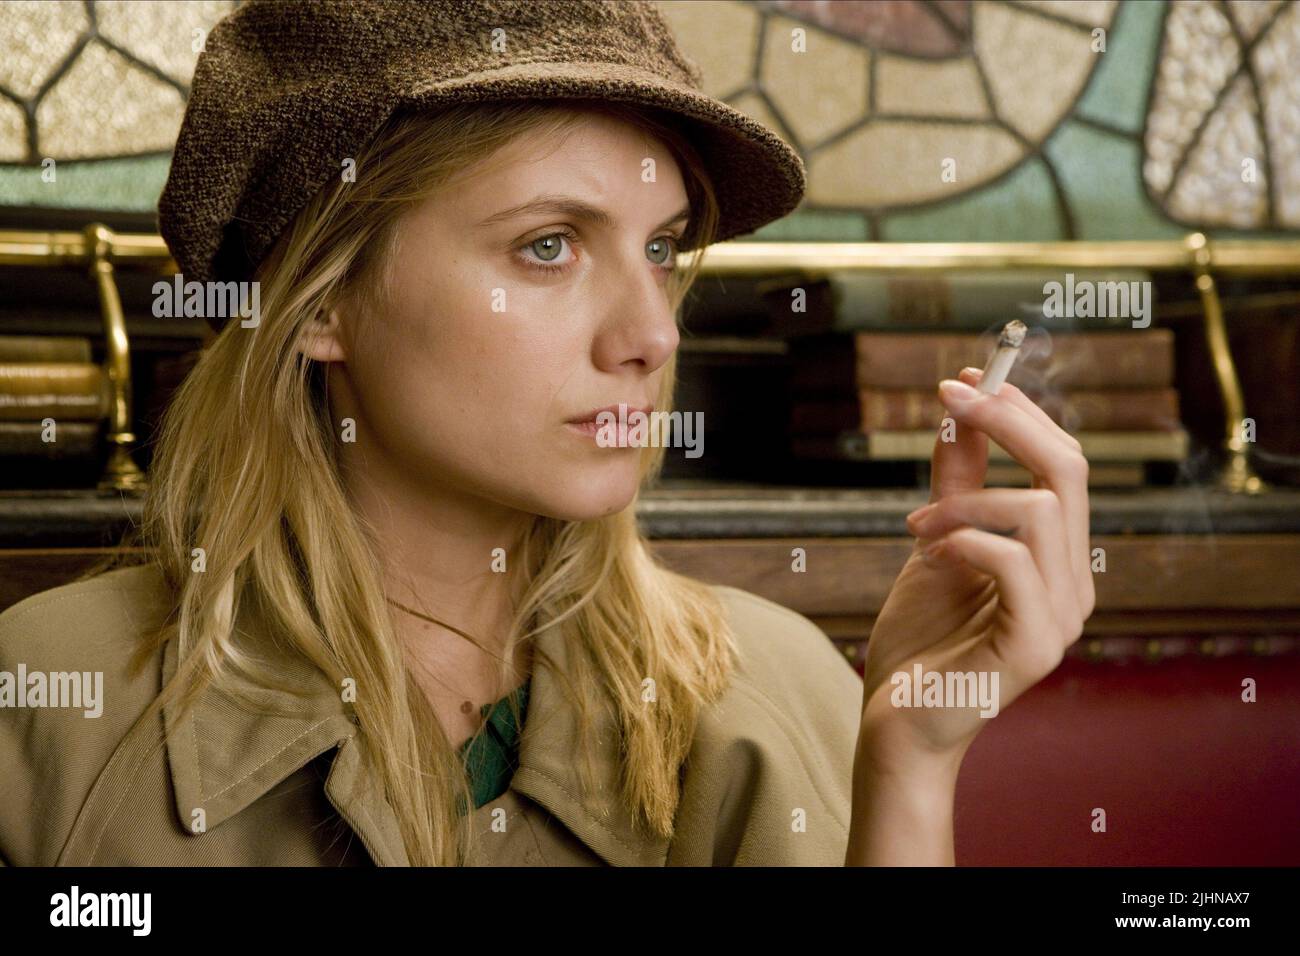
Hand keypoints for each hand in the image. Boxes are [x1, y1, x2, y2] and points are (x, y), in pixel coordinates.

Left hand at [857, 365, 1095, 766]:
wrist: (896, 722)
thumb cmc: (919, 640)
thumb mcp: (935, 543)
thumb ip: (957, 483)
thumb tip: (960, 413)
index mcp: (1056, 559)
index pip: (1063, 465)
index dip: (1019, 412)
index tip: (964, 377)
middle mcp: (1073, 583)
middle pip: (1070, 471)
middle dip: (1008, 420)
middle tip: (950, 395)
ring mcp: (1062, 617)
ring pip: (1042, 510)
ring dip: (967, 500)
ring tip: (915, 524)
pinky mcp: (1037, 645)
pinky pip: (1012, 561)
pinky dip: (964, 540)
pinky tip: (926, 551)